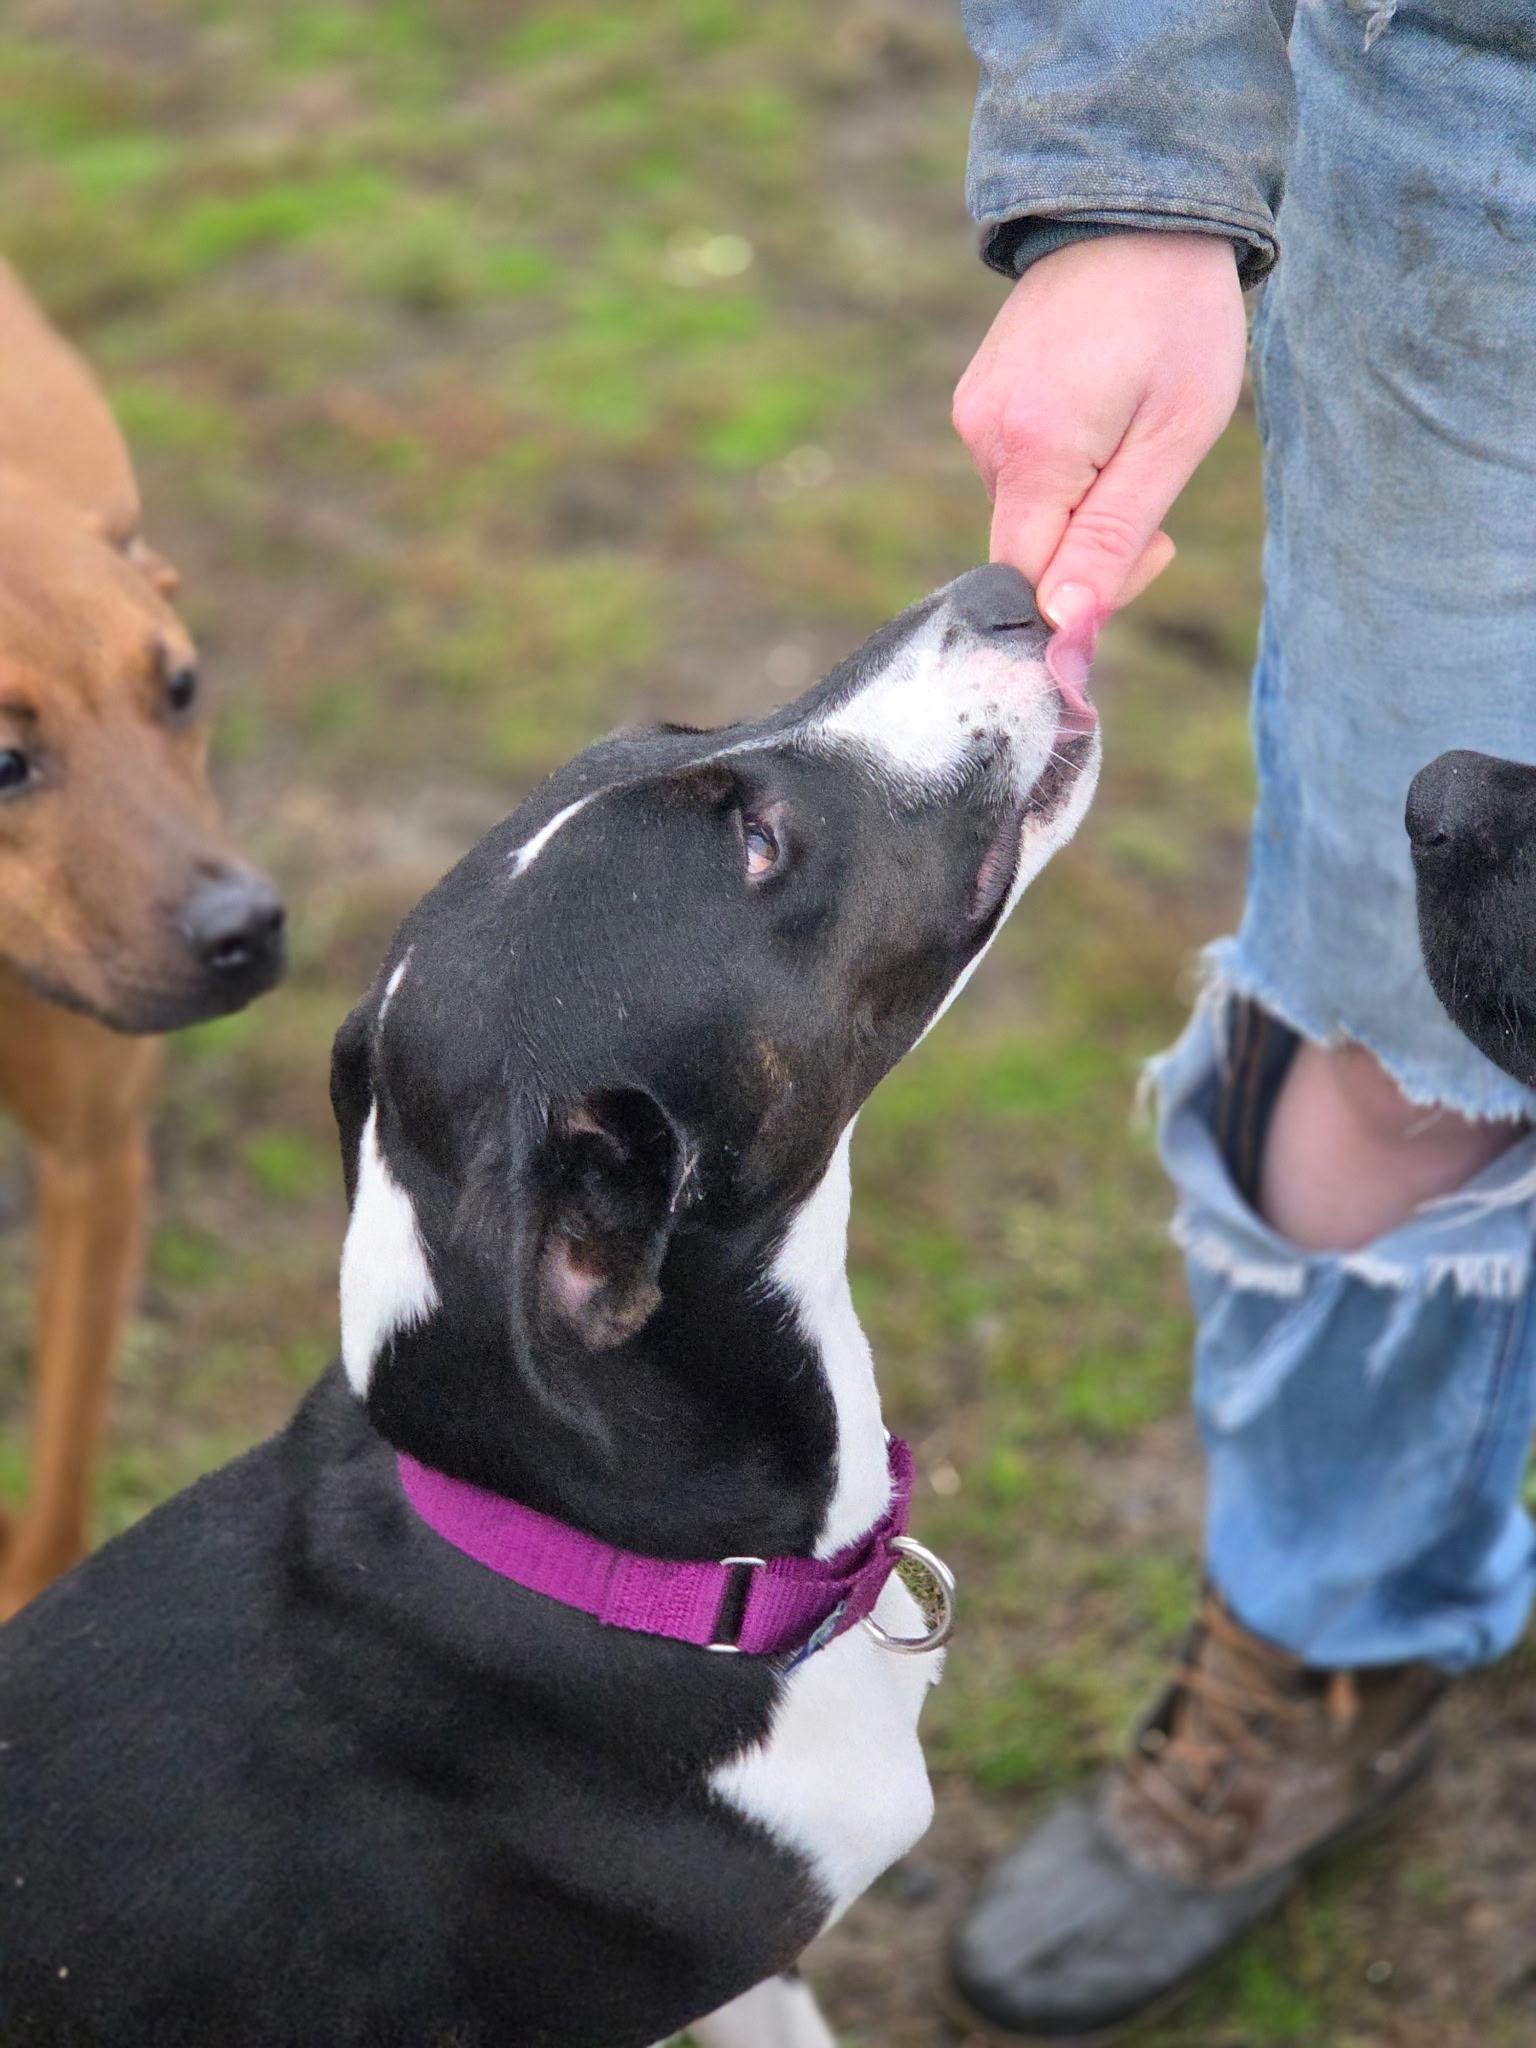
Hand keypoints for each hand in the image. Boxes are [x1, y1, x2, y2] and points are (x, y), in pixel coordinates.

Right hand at [952, 232, 1247, 634]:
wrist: (1138, 204)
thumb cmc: (1178, 317)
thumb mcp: (1173, 436)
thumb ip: (1114, 540)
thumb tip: (1064, 632)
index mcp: (1032, 452)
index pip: (1025, 583)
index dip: (1082, 596)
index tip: (1151, 550)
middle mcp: (983, 438)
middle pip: (1027, 552)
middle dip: (1094, 549)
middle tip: (1160, 489)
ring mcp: (973, 416)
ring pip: (1026, 514)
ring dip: (1083, 507)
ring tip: (1134, 432)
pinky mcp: (976, 401)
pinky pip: (1019, 474)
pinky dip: (1063, 473)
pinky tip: (1102, 416)